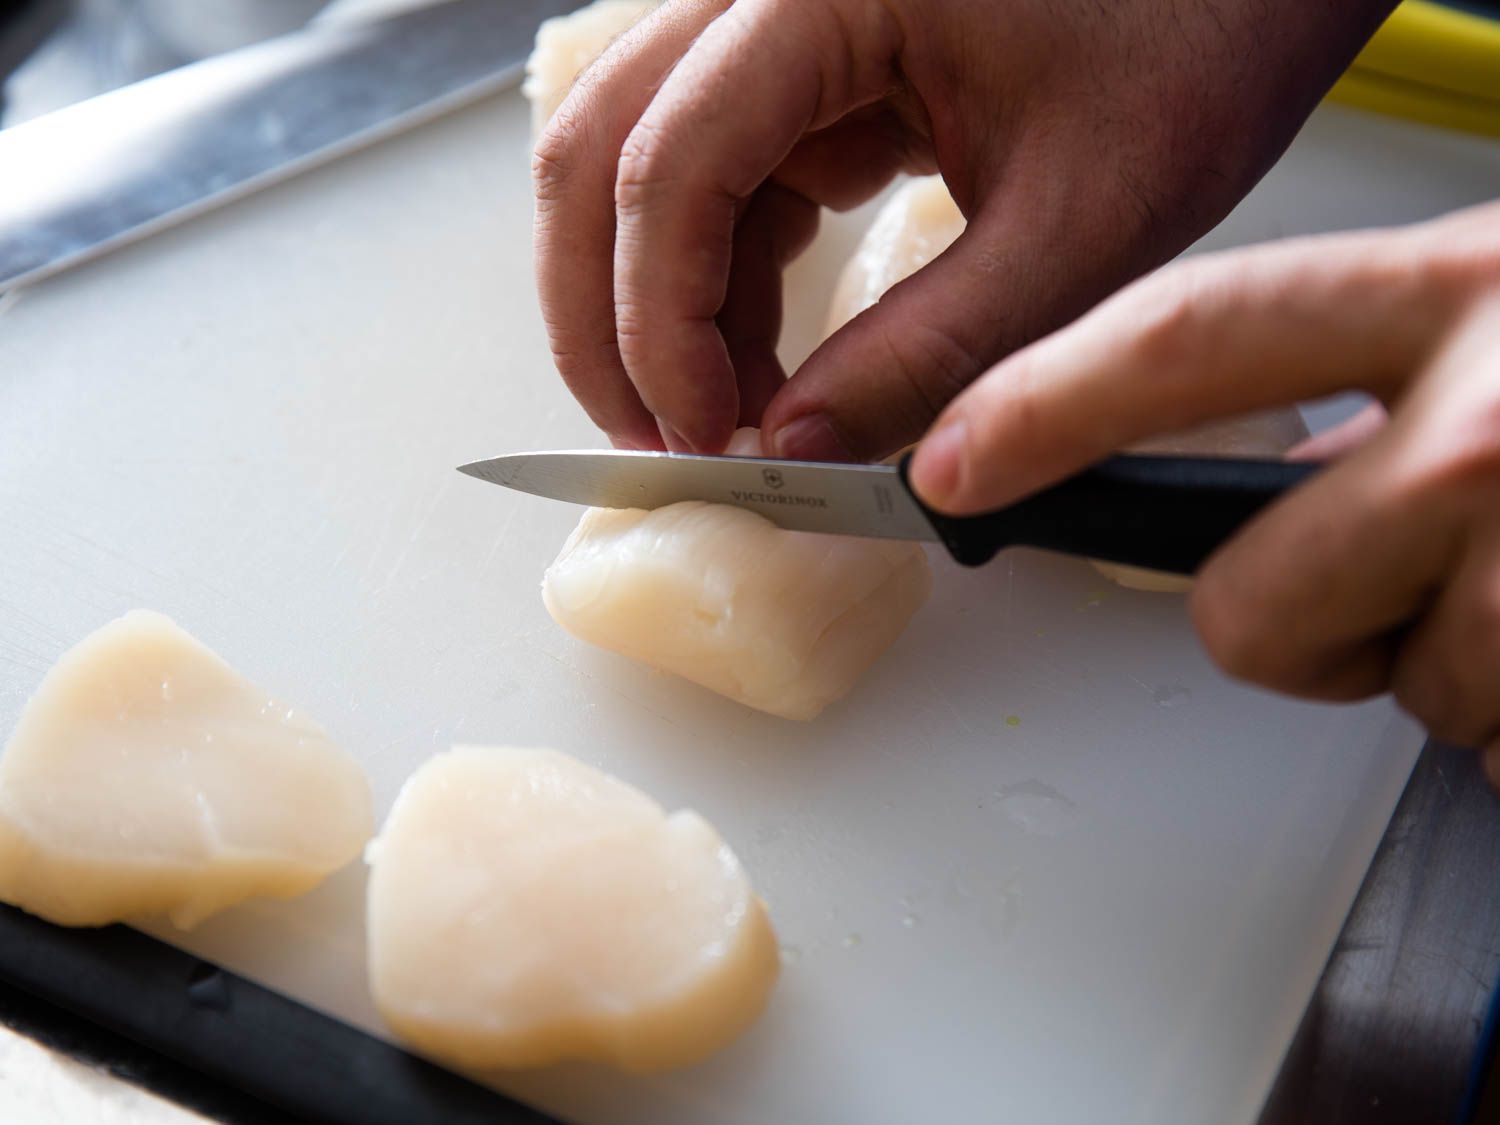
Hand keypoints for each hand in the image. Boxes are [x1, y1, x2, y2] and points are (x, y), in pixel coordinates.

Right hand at [534, 0, 1395, 456]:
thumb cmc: (1200, 36)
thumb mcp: (1077, 224)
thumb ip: (930, 348)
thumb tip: (802, 448)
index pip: (670, 163)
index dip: (661, 323)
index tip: (705, 439)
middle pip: (601, 152)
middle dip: (609, 318)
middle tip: (659, 442)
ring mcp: (778, 21)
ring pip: (640, 167)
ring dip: (658, 305)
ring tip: (725, 420)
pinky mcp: (807, 65)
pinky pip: (716, 176)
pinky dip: (721, 281)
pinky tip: (763, 361)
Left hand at [910, 202, 1499, 776]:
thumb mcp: (1488, 303)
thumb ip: (1349, 358)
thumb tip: (1225, 451)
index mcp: (1438, 292)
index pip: (1181, 341)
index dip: (1040, 410)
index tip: (943, 467)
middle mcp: (1484, 417)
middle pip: (1240, 605)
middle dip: (1268, 630)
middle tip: (1357, 595)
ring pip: (1371, 682)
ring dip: (1418, 654)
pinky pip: (1481, 738)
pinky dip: (1499, 702)